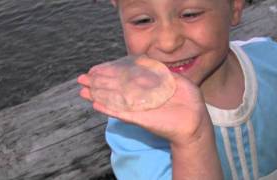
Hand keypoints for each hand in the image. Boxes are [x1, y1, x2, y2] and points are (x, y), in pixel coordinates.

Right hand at [77, 63, 211, 145]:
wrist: (195, 120)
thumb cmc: (188, 99)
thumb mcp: (176, 78)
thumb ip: (158, 70)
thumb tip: (141, 61)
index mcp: (147, 85)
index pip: (124, 77)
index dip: (109, 73)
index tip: (94, 69)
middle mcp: (140, 96)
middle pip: (115, 88)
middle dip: (98, 83)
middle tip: (81, 79)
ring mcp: (139, 107)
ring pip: (115, 100)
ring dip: (98, 95)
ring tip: (82, 91)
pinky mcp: (141, 119)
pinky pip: (122, 114)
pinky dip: (109, 109)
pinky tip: (96, 105)